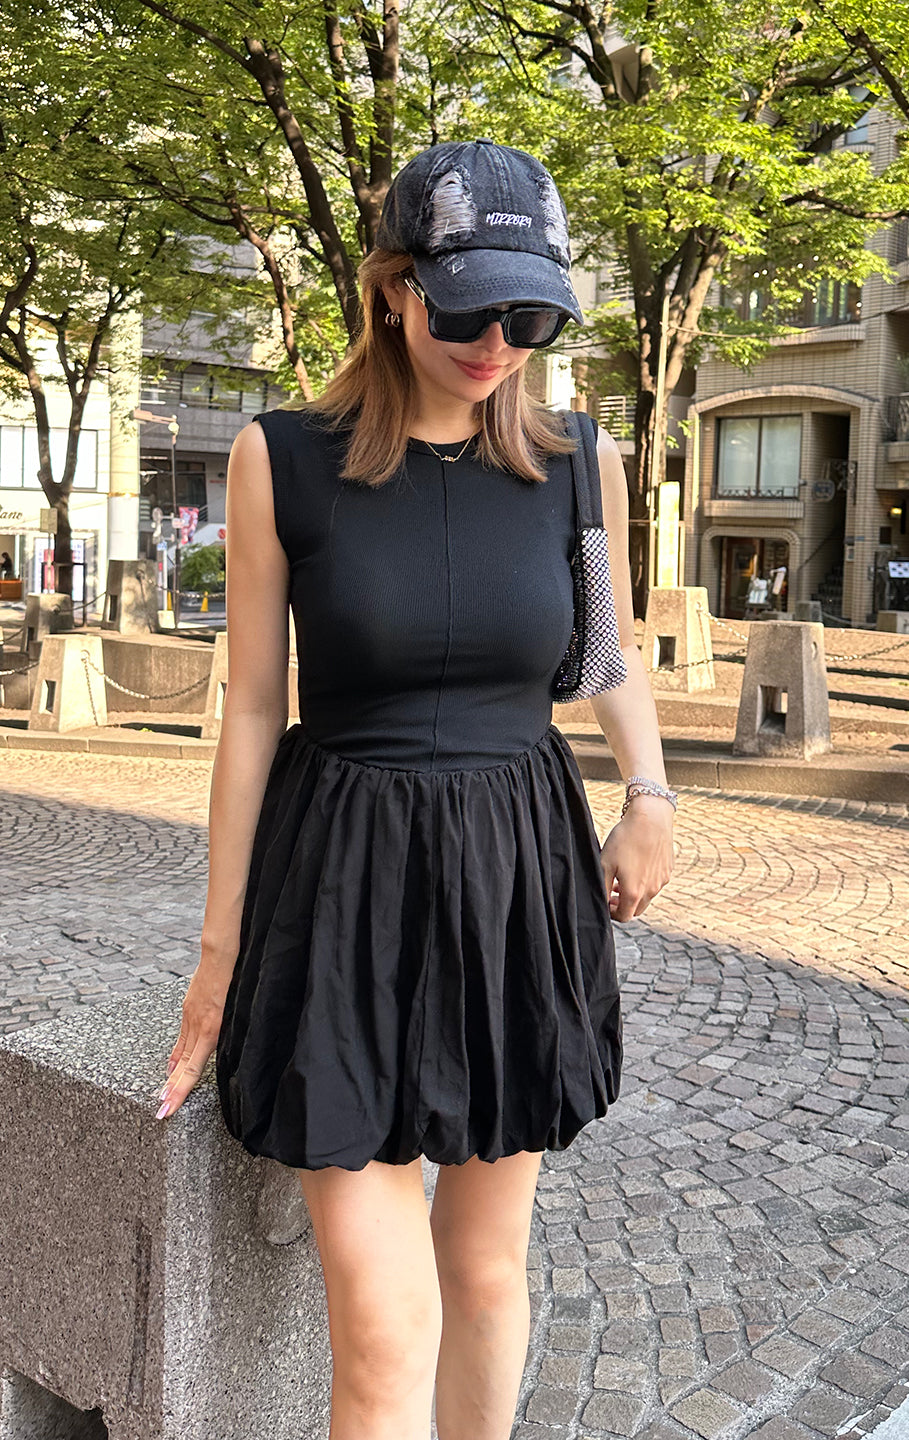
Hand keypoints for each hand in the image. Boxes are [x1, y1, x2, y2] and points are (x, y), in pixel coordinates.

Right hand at [156, 958, 233, 1118]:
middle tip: (160, 1110)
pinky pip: (181, 1038)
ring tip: (164, 1095)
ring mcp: (190, 1017)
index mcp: (211, 1030)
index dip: (179, 1091)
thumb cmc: (237, 981)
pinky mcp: (188, 1009)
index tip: (166, 1109)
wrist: (221, 955)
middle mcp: (197, 1027)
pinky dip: (176, 1055)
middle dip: (171, 1090)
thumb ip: (229, 1033)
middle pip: (182, 1066)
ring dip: (172, 1075)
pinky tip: (172, 1065)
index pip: (191, 1070)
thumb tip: (223, 1047)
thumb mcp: (237, 1011)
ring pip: (180, 1053)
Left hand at [600, 793, 673, 921]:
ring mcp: (662, 881)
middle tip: (613, 890)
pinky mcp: (668, 870)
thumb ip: (602, 887)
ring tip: (623, 876)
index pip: (624, 917)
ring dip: (634, 892)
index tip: (606, 901)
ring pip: (647, 896)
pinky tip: (637, 864)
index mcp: (634, 892)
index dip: (612, 913)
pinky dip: (645, 881)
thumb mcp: (605, 863)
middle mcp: (651, 890)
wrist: (650, 817)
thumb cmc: (624, 839)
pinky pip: (656, 883)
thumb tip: (601, 902)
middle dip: (623, 905)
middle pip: (636, 910)